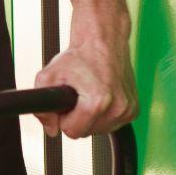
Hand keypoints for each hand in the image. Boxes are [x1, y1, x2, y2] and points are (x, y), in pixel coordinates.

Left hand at [34, 23, 137, 138]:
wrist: (103, 41)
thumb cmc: (79, 57)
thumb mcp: (48, 77)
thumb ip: (42, 109)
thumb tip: (50, 129)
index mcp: (98, 102)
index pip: (72, 132)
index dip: (64, 118)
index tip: (66, 103)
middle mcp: (117, 108)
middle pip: (86, 133)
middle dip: (77, 118)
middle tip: (77, 96)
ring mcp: (128, 110)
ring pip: (99, 130)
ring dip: (90, 117)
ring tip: (89, 94)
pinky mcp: (133, 110)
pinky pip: (111, 124)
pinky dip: (103, 114)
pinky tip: (101, 96)